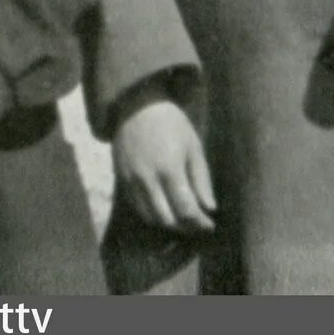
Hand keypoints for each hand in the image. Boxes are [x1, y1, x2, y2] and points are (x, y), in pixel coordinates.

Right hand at [111, 95, 219, 234]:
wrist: (136, 107)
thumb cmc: (171, 123)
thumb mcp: (193, 146)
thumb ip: (201, 179)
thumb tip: (210, 208)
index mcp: (169, 169)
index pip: (186, 209)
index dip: (200, 222)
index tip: (211, 224)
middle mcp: (148, 180)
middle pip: (168, 220)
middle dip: (186, 227)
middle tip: (199, 224)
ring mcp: (132, 183)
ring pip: (152, 219)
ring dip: (170, 224)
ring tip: (184, 220)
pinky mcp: (122, 183)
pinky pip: (139, 210)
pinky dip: (154, 215)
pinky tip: (166, 209)